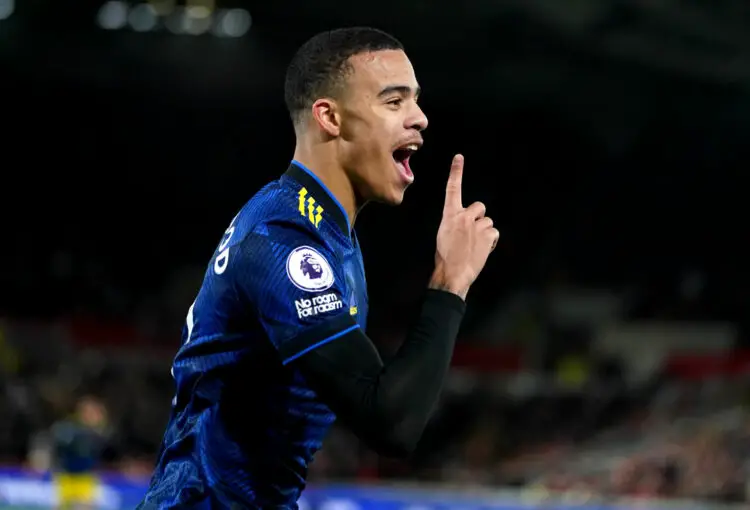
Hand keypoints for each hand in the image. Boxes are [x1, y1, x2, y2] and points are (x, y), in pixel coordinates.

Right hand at [429, 154, 499, 299]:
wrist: (452, 273)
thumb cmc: (446, 256)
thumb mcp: (445, 233)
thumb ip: (457, 222)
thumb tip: (469, 222)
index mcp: (449, 215)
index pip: (453, 189)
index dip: (456, 172)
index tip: (459, 158)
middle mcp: (463, 216)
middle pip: (479, 207)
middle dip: (478, 218)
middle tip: (471, 234)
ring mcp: (477, 225)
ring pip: (488, 222)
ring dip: (484, 232)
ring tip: (474, 246)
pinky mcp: (488, 234)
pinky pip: (494, 233)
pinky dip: (491, 241)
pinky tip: (481, 250)